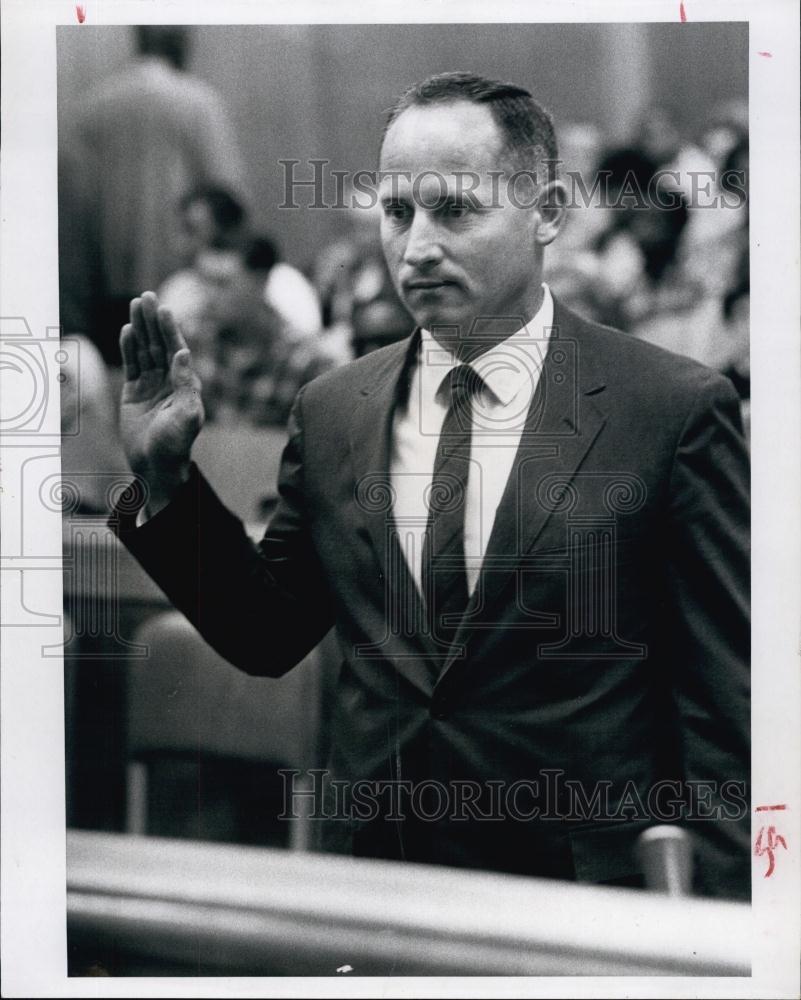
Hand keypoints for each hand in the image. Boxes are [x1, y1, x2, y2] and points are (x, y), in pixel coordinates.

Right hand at [119, 291, 204, 513]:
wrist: (156, 465)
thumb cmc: (175, 443)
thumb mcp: (187, 415)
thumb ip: (186, 384)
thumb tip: (185, 353)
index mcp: (186, 384)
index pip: (177, 350)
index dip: (170, 330)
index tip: (164, 309)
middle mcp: (170, 380)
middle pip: (160, 344)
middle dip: (153, 321)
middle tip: (146, 296)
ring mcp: (151, 385)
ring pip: (144, 351)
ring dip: (140, 328)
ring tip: (134, 305)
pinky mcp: (134, 392)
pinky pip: (131, 365)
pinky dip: (128, 348)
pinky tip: (126, 330)